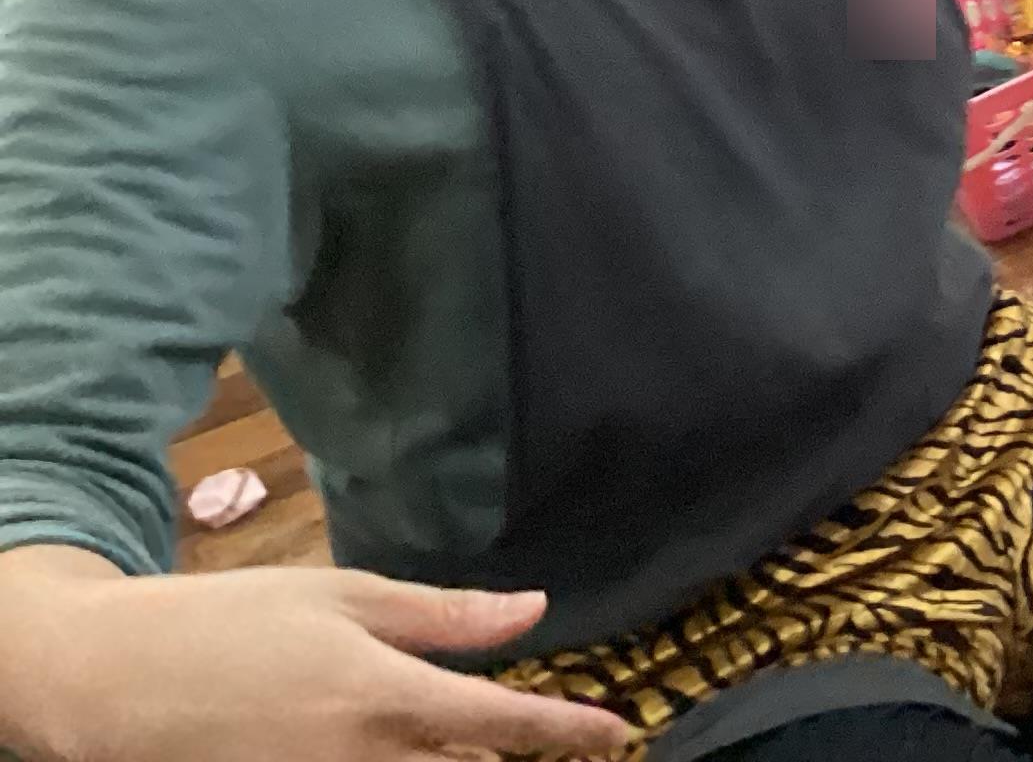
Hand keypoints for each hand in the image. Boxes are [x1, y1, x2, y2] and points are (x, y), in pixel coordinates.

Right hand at [4, 567, 630, 761]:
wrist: (108, 680)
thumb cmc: (227, 621)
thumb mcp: (339, 596)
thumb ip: (440, 615)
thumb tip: (532, 611)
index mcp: (376, 693)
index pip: (495, 723)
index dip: (563, 731)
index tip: (616, 734)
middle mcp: (354, 758)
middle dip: (508, 761)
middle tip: (551, 741)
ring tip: (475, 745)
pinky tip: (407, 754)